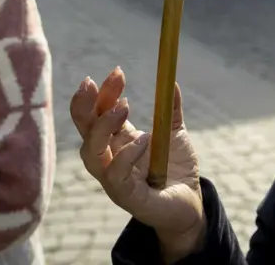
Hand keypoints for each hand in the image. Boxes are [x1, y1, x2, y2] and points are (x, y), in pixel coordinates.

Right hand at [71, 69, 204, 261]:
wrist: (190, 203)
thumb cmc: (175, 168)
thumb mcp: (175, 133)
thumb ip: (171, 110)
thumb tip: (172, 82)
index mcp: (118, 141)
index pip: (99, 113)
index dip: (103, 93)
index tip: (117, 71)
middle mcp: (110, 160)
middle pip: (85, 132)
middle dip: (85, 106)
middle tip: (94, 82)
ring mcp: (115, 180)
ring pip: (92, 155)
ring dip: (103, 128)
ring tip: (124, 106)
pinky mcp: (128, 197)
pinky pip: (116, 177)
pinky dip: (126, 155)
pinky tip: (144, 140)